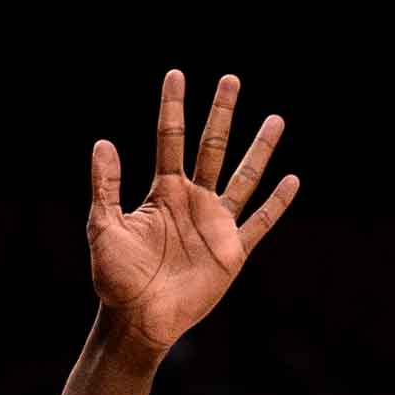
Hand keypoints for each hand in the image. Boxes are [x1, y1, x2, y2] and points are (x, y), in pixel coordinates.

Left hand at [88, 71, 297, 352]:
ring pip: (243, 177)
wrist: (137, 319)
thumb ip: (106, 187)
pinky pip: (259, 222)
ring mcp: (214, 225)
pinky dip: (276, 204)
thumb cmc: (114, 278)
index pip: (170, 139)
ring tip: (275, 118)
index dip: (173, 108)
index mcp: (162, 193)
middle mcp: (191, 202)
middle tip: (231, 79)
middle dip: (221, 114)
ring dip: (259, 149)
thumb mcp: (103, 228)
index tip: (176, 74)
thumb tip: (103, 142)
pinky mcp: (231, 252)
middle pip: (211, 147)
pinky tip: (291, 180)